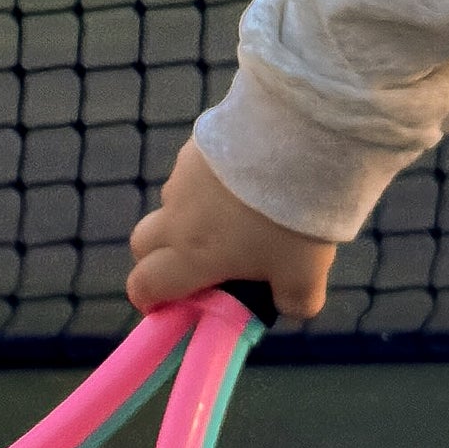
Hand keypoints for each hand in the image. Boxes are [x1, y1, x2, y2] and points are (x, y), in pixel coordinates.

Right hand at [126, 140, 334, 321]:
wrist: (294, 142)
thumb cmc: (292, 219)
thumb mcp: (305, 274)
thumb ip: (295, 299)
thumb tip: (289, 305)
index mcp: (193, 256)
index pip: (145, 285)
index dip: (148, 298)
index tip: (164, 304)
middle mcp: (177, 217)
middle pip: (143, 242)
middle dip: (159, 258)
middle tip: (197, 263)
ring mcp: (183, 177)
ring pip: (171, 204)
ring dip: (190, 215)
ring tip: (237, 212)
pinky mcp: (197, 145)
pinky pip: (193, 171)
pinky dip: (209, 182)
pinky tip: (245, 178)